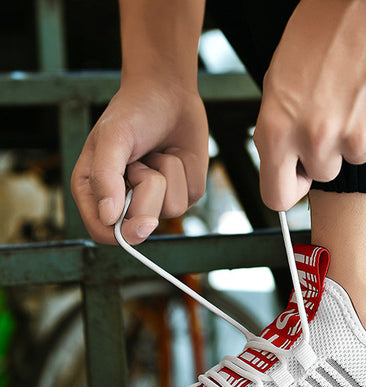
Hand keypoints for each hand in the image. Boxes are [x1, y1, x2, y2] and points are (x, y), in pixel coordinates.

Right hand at [71, 82, 208, 243]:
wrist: (169, 92)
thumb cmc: (133, 112)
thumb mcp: (113, 138)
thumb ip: (106, 178)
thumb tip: (108, 217)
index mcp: (95, 190)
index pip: (103, 232)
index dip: (122, 235)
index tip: (140, 223)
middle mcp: (126, 200)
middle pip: (140, 228)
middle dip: (148, 196)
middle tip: (141, 164)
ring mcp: (157, 198)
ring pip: (171, 211)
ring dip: (168, 175)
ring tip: (156, 153)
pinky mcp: (184, 192)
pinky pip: (191, 196)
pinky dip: (186, 172)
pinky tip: (174, 154)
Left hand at [253, 0, 365, 210]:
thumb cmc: (317, 33)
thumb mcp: (278, 85)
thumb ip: (280, 134)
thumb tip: (290, 172)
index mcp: (278, 131)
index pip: (277, 197)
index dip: (289, 186)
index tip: (298, 174)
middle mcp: (318, 139)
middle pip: (324, 175)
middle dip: (327, 150)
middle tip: (332, 109)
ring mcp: (361, 136)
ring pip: (356, 156)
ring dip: (356, 132)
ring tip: (356, 90)